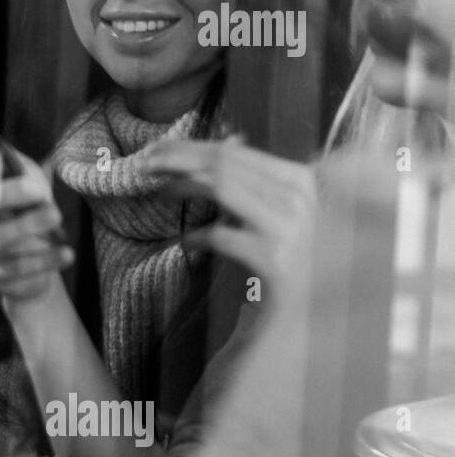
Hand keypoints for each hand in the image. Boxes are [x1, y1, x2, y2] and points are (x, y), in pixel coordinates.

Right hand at [0, 117, 72, 301]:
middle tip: (42, 196)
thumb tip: (10, 155)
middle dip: (3, 198)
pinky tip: (65, 254)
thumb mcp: (31, 186)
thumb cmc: (31, 214)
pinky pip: (8, 270)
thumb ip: (22, 170)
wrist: (37, 265)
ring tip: (58, 222)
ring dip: (27, 230)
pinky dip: (41, 261)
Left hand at [142, 138, 316, 309]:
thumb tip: (227, 140)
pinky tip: (186, 242)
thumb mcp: (277, 211)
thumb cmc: (289, 259)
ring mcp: (291, 229)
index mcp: (301, 180)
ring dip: (181, 186)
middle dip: (177, 160)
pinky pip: (222, 236)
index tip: (157, 150)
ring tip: (159, 193)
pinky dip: (197, 236)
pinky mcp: (276, 261)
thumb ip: (256, 179)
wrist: (311, 316)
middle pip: (224, 164)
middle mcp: (301, 198)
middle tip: (144, 165)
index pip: (236, 152)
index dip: (191, 147)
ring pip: (222, 188)